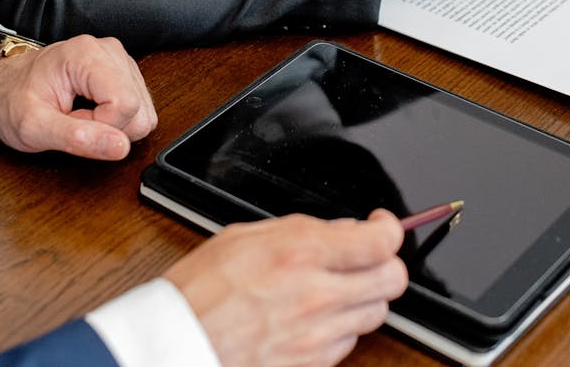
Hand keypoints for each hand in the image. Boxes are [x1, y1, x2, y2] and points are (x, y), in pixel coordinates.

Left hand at [0, 34, 156, 159]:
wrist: (4, 85)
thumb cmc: (13, 101)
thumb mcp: (33, 127)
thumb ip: (78, 138)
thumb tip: (120, 147)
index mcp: (86, 55)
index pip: (125, 104)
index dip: (101, 127)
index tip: (72, 124)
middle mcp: (108, 51)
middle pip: (138, 108)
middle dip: (109, 127)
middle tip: (74, 121)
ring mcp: (118, 59)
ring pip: (142, 110)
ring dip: (112, 124)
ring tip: (80, 115)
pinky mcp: (122, 71)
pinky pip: (137, 106)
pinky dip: (116, 118)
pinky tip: (91, 111)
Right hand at [165, 209, 406, 366]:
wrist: (177, 344)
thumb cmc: (201, 289)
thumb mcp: (246, 235)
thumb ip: (303, 229)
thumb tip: (345, 229)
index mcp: (301, 253)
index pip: (381, 242)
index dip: (389, 229)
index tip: (380, 224)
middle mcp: (318, 296)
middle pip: (392, 281)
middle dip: (386, 262)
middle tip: (368, 255)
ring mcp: (317, 337)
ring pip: (376, 313)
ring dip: (365, 296)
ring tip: (336, 285)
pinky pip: (349, 343)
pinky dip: (342, 327)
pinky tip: (316, 315)